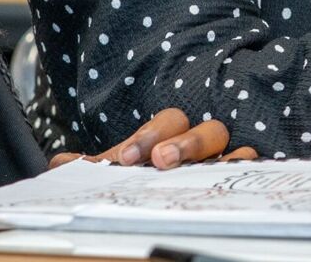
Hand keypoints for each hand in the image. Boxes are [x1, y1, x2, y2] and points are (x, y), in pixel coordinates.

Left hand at [50, 108, 257, 169]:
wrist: (186, 185)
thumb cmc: (158, 170)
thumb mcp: (126, 168)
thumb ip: (98, 165)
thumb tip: (58, 163)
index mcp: (172, 134)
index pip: (164, 125)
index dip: (146, 138)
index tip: (127, 158)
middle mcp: (204, 140)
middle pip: (201, 129)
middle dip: (182, 143)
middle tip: (159, 161)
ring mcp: (227, 155)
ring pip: (228, 143)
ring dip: (211, 153)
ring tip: (196, 171)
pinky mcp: (244, 172)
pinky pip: (252, 162)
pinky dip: (247, 164)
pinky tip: (239, 169)